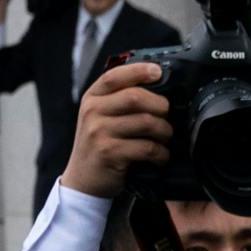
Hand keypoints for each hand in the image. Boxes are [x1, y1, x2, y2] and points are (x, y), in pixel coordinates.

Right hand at [60, 64, 170, 200]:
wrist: (84, 179)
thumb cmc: (101, 145)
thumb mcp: (101, 117)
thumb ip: (119, 101)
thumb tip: (155, 86)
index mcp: (92, 98)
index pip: (115, 76)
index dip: (139, 71)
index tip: (158, 71)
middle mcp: (92, 111)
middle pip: (136, 97)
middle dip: (160, 107)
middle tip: (167, 118)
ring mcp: (99, 132)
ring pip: (146, 122)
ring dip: (164, 132)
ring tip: (165, 139)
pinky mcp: (110, 152)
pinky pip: (147, 147)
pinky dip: (161, 153)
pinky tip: (160, 157)